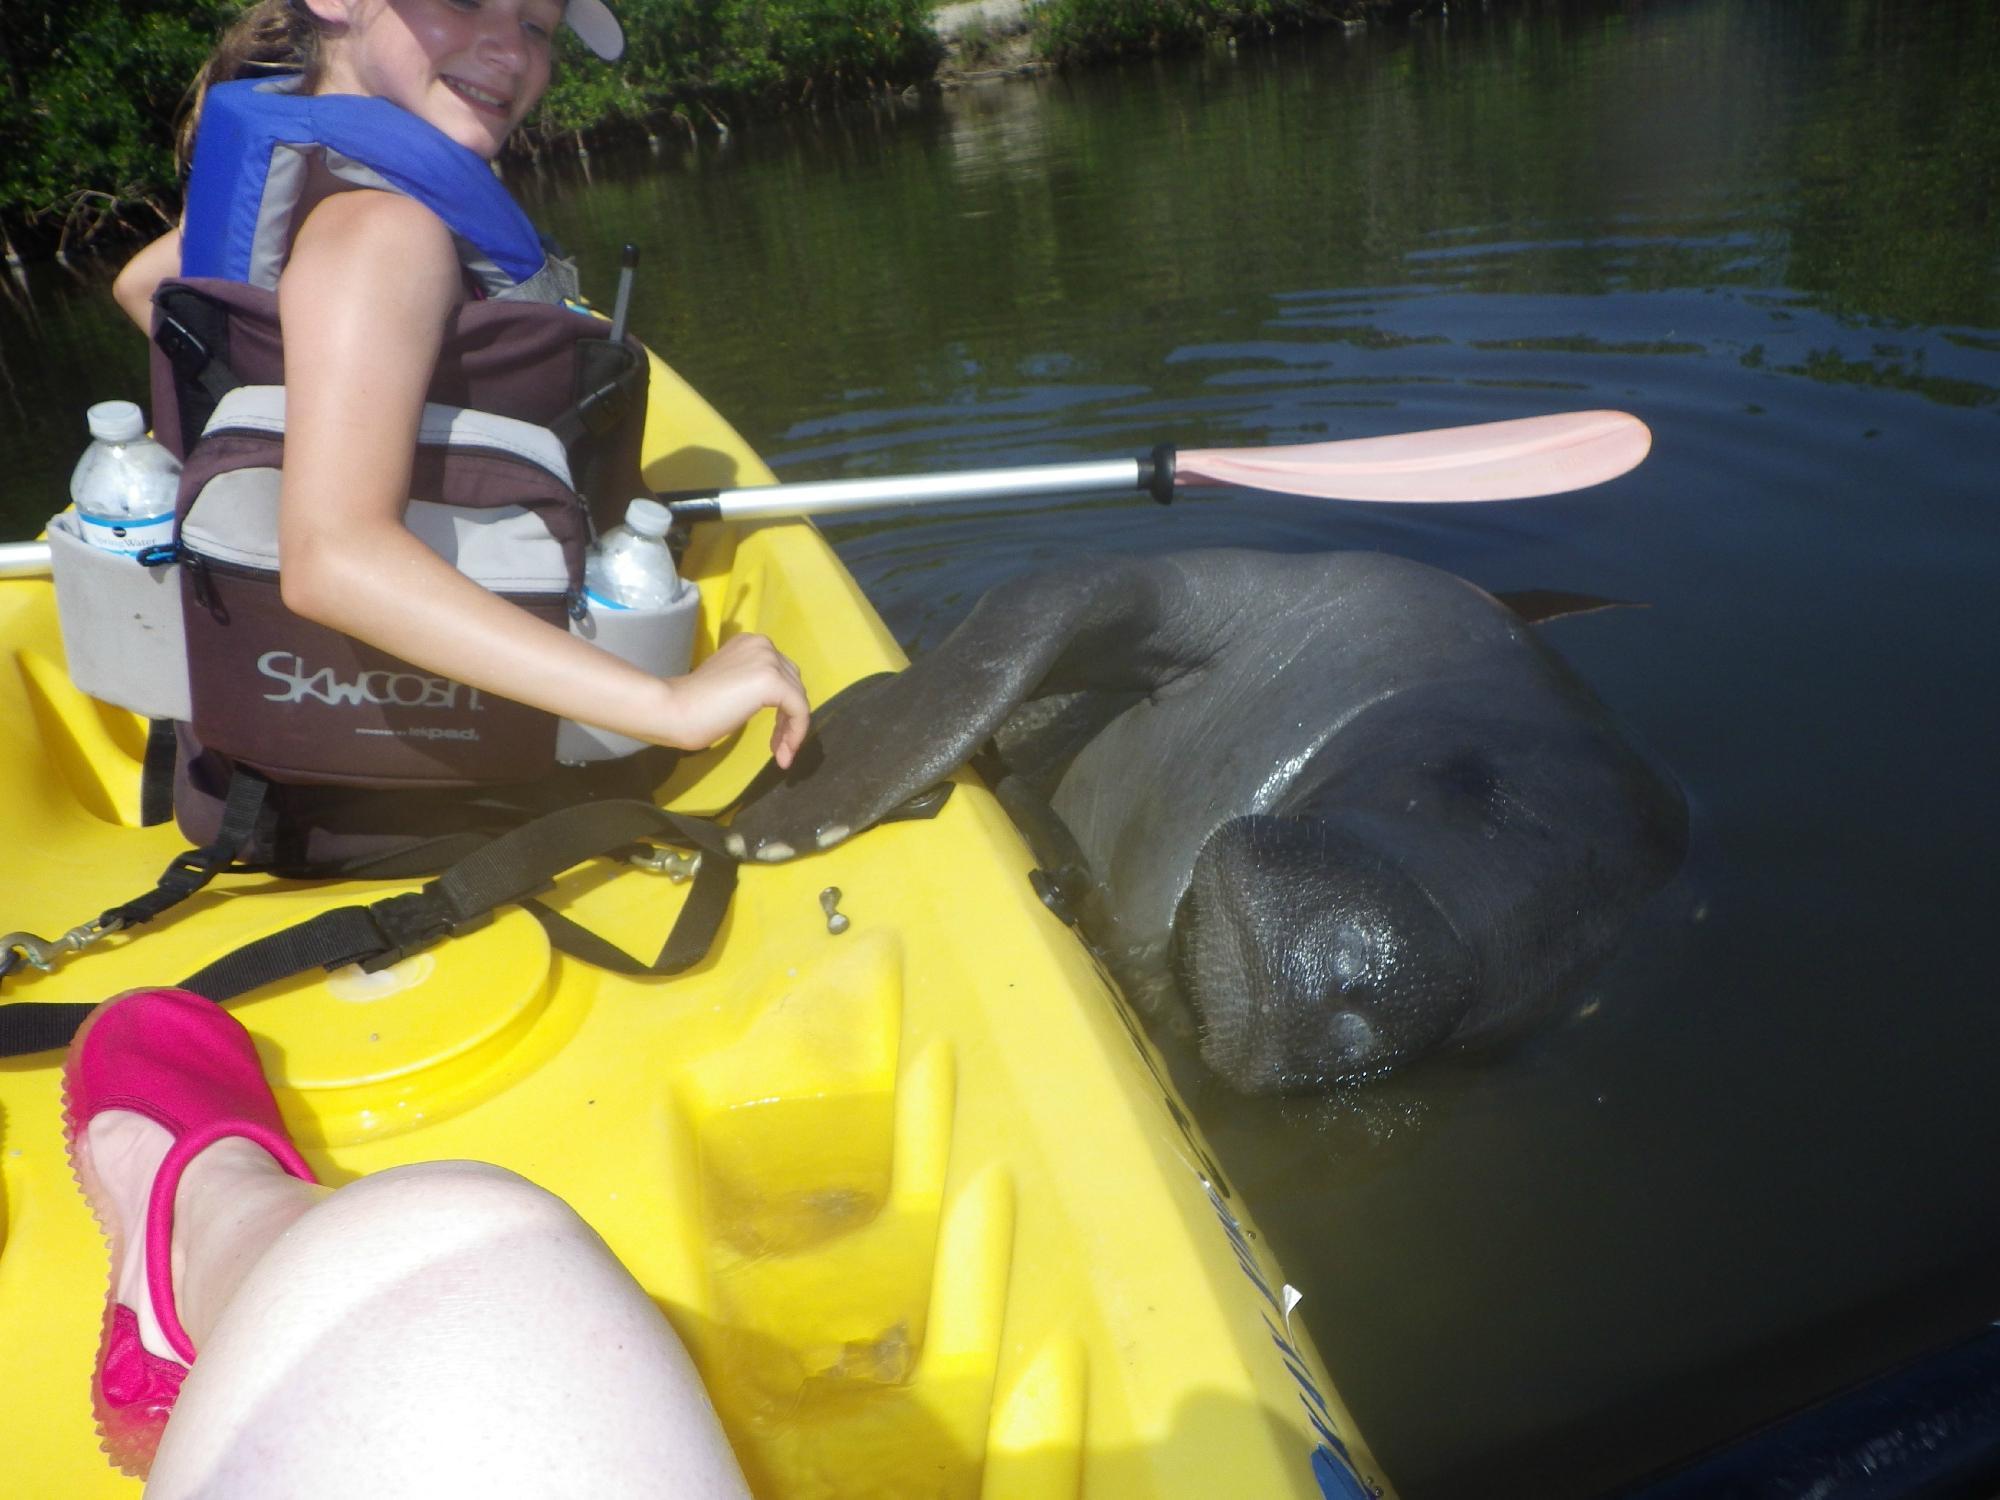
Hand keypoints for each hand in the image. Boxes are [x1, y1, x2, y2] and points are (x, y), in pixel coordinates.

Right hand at [662, 633, 809, 765]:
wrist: (673, 709)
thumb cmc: (692, 705)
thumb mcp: (731, 686)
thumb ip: (751, 686)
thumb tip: (777, 703)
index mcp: (750, 643)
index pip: (780, 674)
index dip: (783, 709)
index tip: (774, 739)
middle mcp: (762, 645)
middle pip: (793, 685)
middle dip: (789, 719)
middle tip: (779, 748)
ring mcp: (768, 660)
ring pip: (798, 699)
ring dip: (792, 730)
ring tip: (781, 755)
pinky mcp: (772, 680)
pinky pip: (799, 710)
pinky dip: (796, 733)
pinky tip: (784, 753)